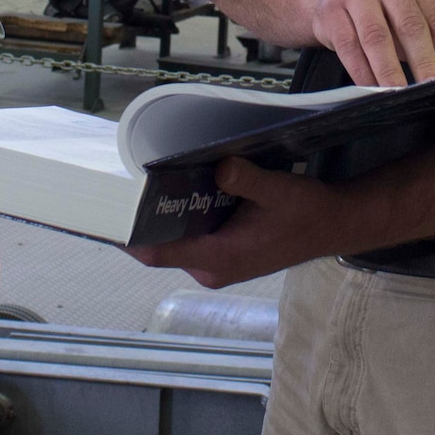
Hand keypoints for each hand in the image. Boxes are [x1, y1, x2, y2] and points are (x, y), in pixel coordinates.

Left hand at [128, 158, 349, 287]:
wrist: (332, 225)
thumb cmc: (306, 213)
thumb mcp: (277, 190)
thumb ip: (245, 179)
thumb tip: (219, 167)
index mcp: (219, 259)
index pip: (158, 252)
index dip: (127, 237)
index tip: (102, 218)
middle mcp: (212, 267)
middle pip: (161, 246)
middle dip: (141, 220)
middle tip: (118, 186)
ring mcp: (216, 264)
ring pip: (175, 241)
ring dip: (162, 217)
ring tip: (141, 184)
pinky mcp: (223, 255)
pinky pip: (190, 238)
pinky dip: (182, 218)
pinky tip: (178, 192)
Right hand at [309, 0, 434, 85]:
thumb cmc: (386, 15)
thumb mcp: (415, 22)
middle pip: (410, 25)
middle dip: (421, 62)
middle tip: (428, 89)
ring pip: (377, 37)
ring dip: (389, 71)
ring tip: (398, 93)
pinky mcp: (332, 9)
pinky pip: (349, 46)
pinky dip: (362, 72)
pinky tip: (371, 89)